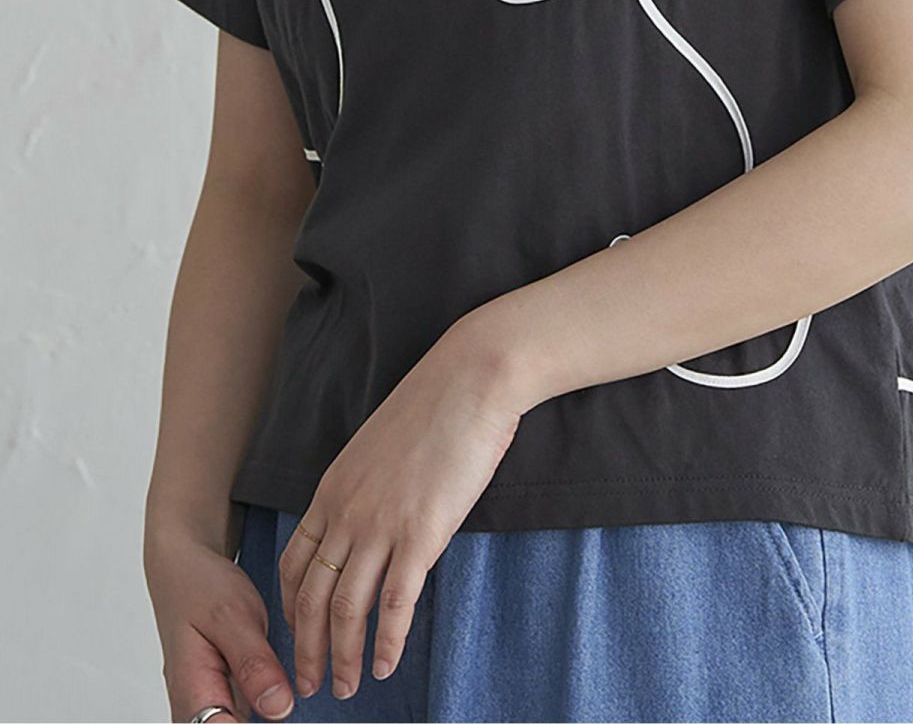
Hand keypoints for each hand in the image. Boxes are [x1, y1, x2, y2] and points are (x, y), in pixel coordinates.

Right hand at [145, 516, 294, 722]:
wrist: (184, 570)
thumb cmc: (202, 588)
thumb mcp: (233, 616)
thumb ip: (254, 664)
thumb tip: (278, 709)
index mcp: (192, 695)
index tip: (288, 712)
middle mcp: (195, 710)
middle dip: (271, 719)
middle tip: (290, 692)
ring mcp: (209, 705)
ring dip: (271, 713)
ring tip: (286, 685)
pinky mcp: (224, 697)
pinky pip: (246, 715)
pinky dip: (268, 704)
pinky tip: (284, 687)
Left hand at [278, 318, 533, 702]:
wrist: (470, 379)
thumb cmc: (436, 407)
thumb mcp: (380, 446)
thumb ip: (366, 486)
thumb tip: (372, 516)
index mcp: (333, 489)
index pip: (294, 563)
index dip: (290, 608)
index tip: (295, 635)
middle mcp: (347, 512)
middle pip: (310, 597)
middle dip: (306, 648)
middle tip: (309, 684)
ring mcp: (382, 524)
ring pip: (347, 609)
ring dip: (343, 656)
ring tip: (347, 687)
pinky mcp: (421, 534)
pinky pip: (395, 603)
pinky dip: (388, 641)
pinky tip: (387, 664)